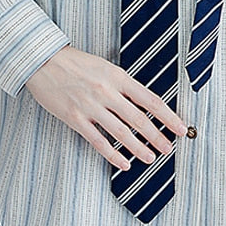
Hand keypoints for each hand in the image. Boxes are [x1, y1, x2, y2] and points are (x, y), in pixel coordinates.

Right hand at [24, 44, 187, 170]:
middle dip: (157, 136)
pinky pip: (98, 141)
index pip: (151, 99)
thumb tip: (143, 104)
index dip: (168, 116)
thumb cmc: (76, 63)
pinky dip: (113, 155)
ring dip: (139, 148)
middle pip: (139, 119)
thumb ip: (123, 85)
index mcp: (118, 76)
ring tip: (151, 158)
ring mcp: (91, 106)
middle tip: (169, 148)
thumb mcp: (105, 67)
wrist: (43, 61)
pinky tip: (124, 163)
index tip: (181, 127)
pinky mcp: (75, 118)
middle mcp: (107, 91)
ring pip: (121, 133)